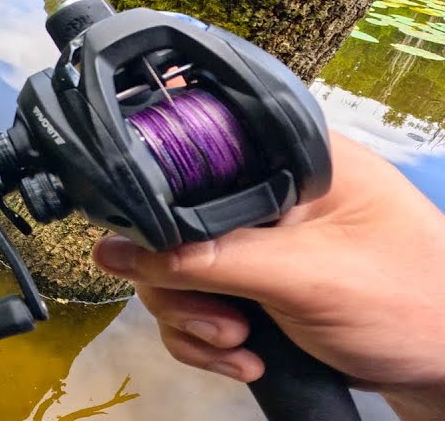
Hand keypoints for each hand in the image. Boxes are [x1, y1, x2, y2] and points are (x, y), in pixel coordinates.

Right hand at [93, 133, 444, 419]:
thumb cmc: (408, 304)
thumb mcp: (303, 276)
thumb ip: (203, 260)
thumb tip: (111, 250)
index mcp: (288, 160)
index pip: (192, 160)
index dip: (161, 205)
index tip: (165, 256)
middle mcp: (268, 195)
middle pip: (173, 227)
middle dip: (185, 288)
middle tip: (226, 320)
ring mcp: (261, 245)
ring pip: (176, 274)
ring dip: (196, 323)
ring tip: (240, 346)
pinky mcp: (256, 288)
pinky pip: (195, 309)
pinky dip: (208, 341)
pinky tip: (247, 359)